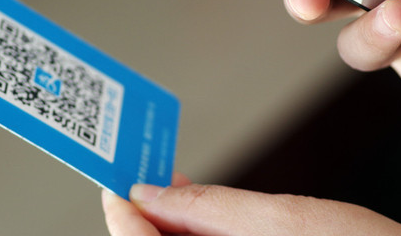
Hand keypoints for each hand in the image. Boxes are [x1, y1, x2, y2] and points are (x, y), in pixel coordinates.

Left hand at [102, 175, 400, 235]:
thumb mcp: (286, 222)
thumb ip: (211, 209)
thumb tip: (152, 192)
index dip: (121, 213)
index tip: (114, 178)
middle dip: (143, 213)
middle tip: (142, 171)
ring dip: (166, 219)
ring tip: (167, 182)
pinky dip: (194, 230)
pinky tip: (194, 209)